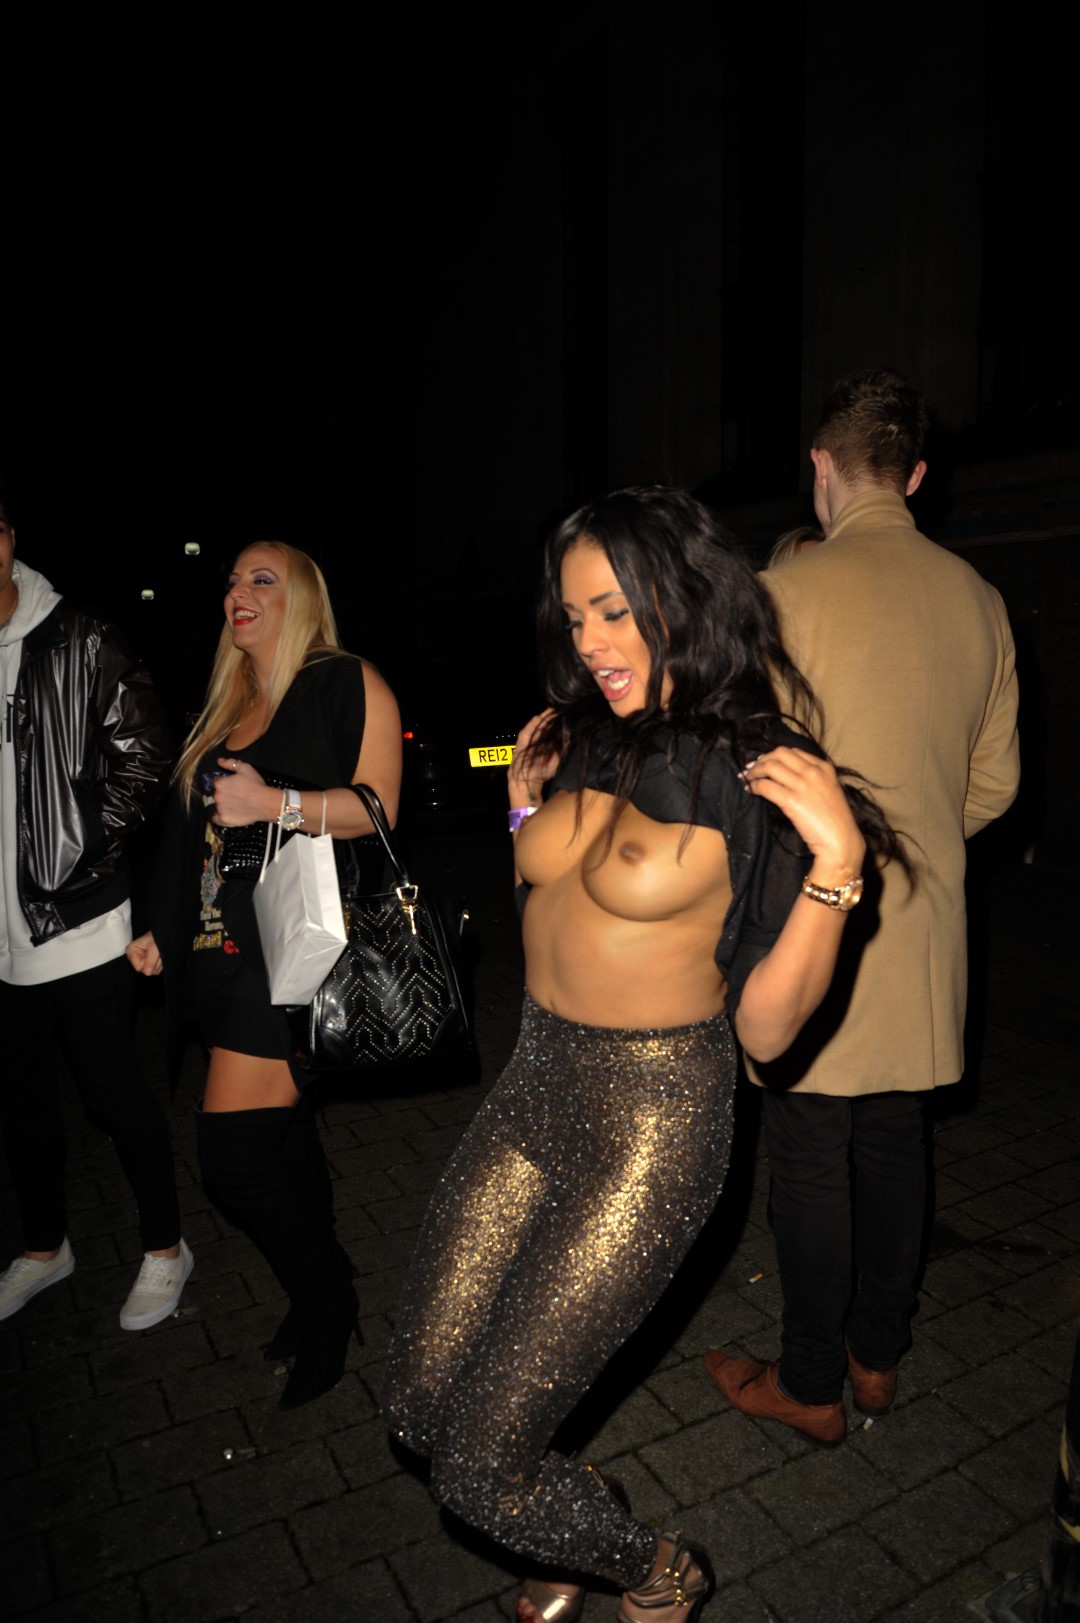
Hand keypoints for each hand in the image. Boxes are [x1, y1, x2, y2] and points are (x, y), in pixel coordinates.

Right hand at [126, 931, 162, 975]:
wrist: (163, 935)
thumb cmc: (156, 937)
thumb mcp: (154, 948)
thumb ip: (151, 961)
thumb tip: (148, 973)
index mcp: (131, 951)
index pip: (138, 967)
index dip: (147, 963)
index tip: (152, 954)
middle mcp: (133, 958)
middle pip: (144, 970)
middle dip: (154, 963)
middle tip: (158, 954)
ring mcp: (140, 962)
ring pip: (150, 972)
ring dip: (158, 964)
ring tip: (159, 954)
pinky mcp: (146, 964)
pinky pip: (154, 971)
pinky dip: (160, 965)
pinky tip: (159, 957)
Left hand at [212, 758, 268, 825]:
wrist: (265, 802)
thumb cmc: (256, 785)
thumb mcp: (245, 768)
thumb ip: (230, 763)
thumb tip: (219, 761)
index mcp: (220, 784)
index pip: (217, 782)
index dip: (225, 783)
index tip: (233, 786)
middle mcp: (217, 796)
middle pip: (217, 794)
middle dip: (224, 794)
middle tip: (236, 796)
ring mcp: (220, 809)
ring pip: (217, 806)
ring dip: (223, 805)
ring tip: (235, 805)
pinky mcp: (224, 820)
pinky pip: (216, 819)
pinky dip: (219, 817)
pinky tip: (228, 814)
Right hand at [508, 709, 561, 807]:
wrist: (528, 781)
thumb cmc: (543, 771)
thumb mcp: (558, 760)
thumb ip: (564, 750)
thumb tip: (574, 739)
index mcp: (547, 740)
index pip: (553, 726)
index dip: (560, 720)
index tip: (569, 714)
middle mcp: (538, 737)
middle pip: (546, 723)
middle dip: (553, 716)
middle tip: (562, 708)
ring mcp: (529, 738)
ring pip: (536, 725)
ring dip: (544, 718)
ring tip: (552, 711)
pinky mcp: (521, 742)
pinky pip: (526, 731)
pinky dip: (532, 725)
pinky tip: (538, 719)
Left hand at [742, 748, 864, 879]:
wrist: (840, 841)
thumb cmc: (836, 821)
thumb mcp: (831, 791)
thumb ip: (816, 780)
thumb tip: (792, 777)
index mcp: (825, 767)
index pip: (794, 752)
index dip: (776, 755)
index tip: (766, 762)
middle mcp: (813, 772)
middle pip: (779, 754)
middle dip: (763, 759)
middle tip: (752, 768)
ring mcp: (802, 784)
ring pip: (770, 766)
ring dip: (754, 771)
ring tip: (747, 778)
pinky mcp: (791, 800)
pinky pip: (765, 786)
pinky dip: (753, 786)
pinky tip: (750, 790)